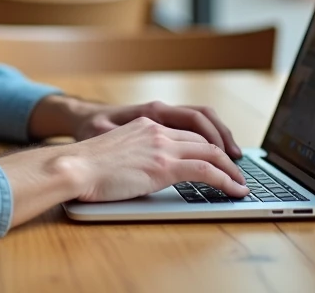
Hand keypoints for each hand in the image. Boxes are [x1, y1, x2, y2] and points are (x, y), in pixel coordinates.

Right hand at [0, 118, 248, 226]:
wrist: (74, 165)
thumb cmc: (84, 165)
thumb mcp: (113, 151)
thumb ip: (132, 154)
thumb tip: (139, 169)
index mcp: (145, 124)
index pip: (186, 129)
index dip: (206, 142)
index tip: (218, 155)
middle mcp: (157, 129)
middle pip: (203, 137)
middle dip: (224, 153)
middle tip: (236, 170)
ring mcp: (162, 145)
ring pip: (210, 151)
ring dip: (230, 168)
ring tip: (240, 183)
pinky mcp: (164, 165)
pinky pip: (206, 169)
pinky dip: (225, 179)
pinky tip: (234, 190)